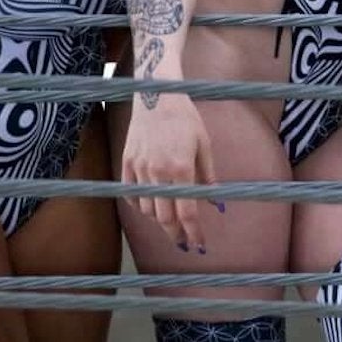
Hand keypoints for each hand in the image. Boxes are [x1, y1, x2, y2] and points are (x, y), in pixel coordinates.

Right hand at [120, 91, 217, 252]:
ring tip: (170, 222)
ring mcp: (139, 169)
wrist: (157, 95)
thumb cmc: (185, 118)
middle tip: (184, 243)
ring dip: (159, 221)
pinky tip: (152, 206)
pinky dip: (142, 206)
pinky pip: (132, 196)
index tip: (199, 246)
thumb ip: (208, 176)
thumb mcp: (204, 145)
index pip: (187, 213)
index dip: (194, 233)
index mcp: (181, 169)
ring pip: (147, 210)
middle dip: (176, 235)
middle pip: (164, 218)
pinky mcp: (126, 164)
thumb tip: (215, 203)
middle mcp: (158, 173)